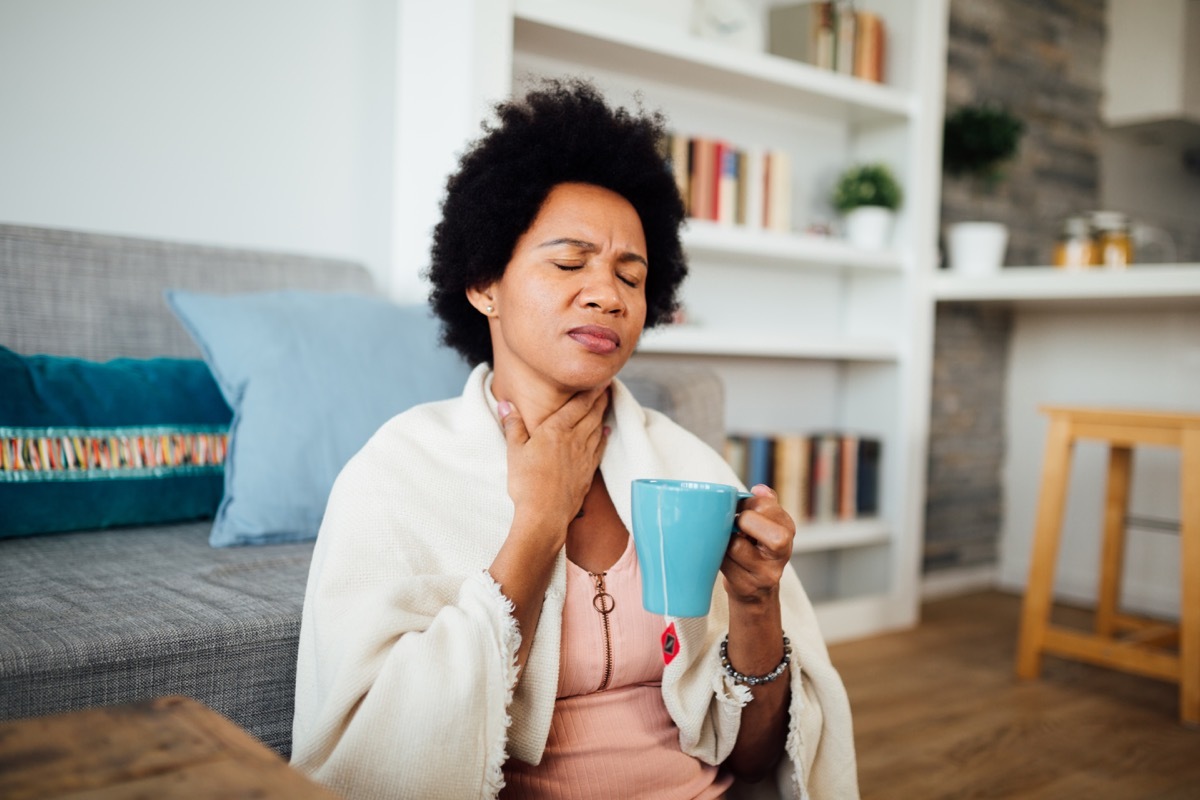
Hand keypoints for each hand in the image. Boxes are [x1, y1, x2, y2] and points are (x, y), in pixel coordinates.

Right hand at [497, 387, 609, 542]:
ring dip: (603, 414)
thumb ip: (513, 425)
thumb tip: (506, 404)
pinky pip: (599, 448)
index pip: (579, 404)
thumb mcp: (514, 451)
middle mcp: (575, 440)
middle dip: (600, 398)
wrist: (544, 515)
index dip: (591, 390)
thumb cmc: (527, 483)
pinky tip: (605, 432)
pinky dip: (603, 436)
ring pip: (597, 428)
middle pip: (592, 413)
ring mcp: (584, 456)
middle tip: (608, 385)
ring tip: (606, 403)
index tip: (600, 378)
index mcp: (557, 430)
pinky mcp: (588, 472)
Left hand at [721, 484, 795, 605]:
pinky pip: (726, 565)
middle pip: (773, 535)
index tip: (737, 508)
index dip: (746, 504)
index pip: (768, 507)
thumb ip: (764, 504)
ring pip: (738, 547)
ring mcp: (768, 573)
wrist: (755, 592)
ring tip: (726, 542)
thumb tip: (759, 489)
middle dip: (744, 523)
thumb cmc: (755, 550)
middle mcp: (783, 553)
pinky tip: (722, 557)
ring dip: (726, 541)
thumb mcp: (765, 525)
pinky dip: (719, 558)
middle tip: (734, 525)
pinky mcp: (748, 587)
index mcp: (787, 529)